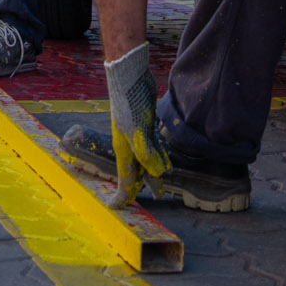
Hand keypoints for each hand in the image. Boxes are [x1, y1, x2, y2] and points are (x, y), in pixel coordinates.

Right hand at [104, 43, 171, 205]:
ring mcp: (137, 134)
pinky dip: (159, 156)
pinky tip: (167, 161)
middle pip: (136, 171)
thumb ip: (147, 153)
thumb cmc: (130, 103)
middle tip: (156, 197)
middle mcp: (129, 144)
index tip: (118, 208)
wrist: (128, 77)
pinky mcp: (145, 124)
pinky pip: (152, 147)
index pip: (124, 178)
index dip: (123, 194)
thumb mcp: (138, 130)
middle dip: (144, 185)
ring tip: (163, 184)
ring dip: (154, 172)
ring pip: (146, 159)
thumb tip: (157, 173)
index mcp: (124, 149)